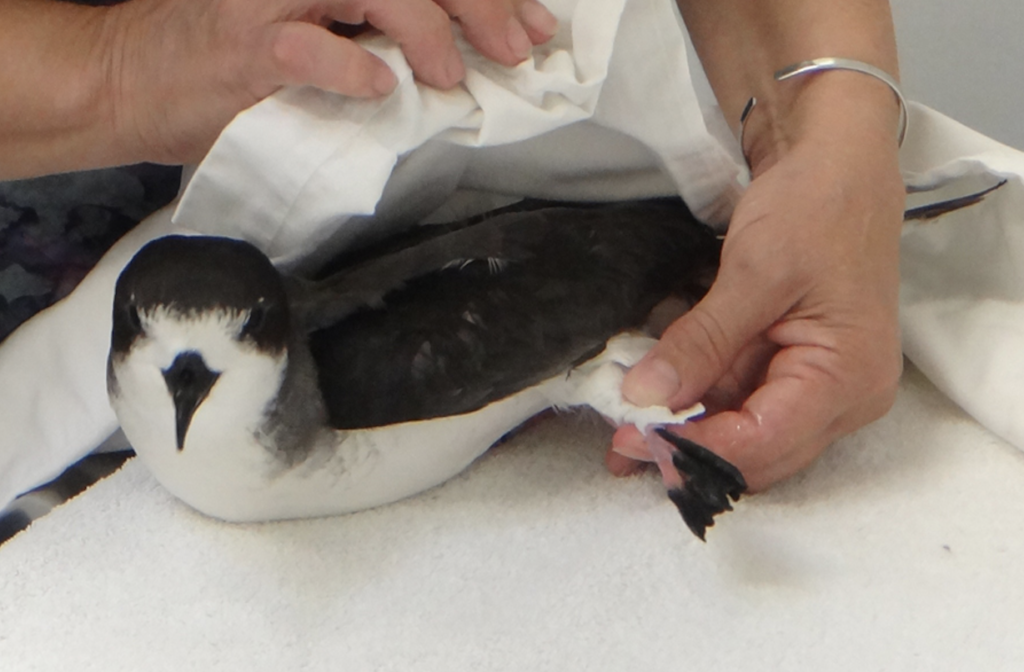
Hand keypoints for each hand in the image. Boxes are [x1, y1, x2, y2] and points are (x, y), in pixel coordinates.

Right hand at [100, 0, 556, 164]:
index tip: (534, 28)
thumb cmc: (238, 63)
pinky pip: (302, 46)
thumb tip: (464, 58)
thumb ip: (381, 36)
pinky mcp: (240, 44)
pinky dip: (348, 66)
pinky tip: (380, 86)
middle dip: (479, 6)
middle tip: (515, 49)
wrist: (137, 78)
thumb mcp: (322, 36)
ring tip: (449, 76)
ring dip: (424, 31)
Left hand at [608, 74, 905, 490]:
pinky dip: (697, 402)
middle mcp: (842, 398)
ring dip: (686, 431)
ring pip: (743, 433)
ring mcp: (819, 387)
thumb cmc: (815, 207)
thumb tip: (645, 398)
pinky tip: (652, 401)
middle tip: (619, 442)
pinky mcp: (791, 368)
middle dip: (688, 451)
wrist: (838, 163)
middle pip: (757, 453)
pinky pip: (740, 401)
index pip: (763, 442)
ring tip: (622, 429)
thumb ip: (702, 342)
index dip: (696, 450)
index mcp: (848, 378)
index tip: (632, 439)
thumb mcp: (755, 272)